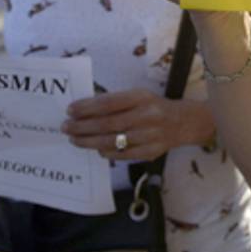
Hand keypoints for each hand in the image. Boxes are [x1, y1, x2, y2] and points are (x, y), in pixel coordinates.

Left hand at [63, 90, 201, 160]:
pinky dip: (106, 152)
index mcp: (142, 97)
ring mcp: (150, 135)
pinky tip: (95, 149)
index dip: (87, 107)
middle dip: (82, 126)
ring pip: (113, 141)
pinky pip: (123, 154)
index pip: (109, 102)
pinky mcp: (151, 151)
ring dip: (89, 141)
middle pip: (108, 123)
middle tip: (66, 127)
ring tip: (74, 139)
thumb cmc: (154, 107)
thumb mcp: (139, 97)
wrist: (184, 122)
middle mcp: (147, 115)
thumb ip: (116, 102)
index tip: (70, 110)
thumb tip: (84, 111)